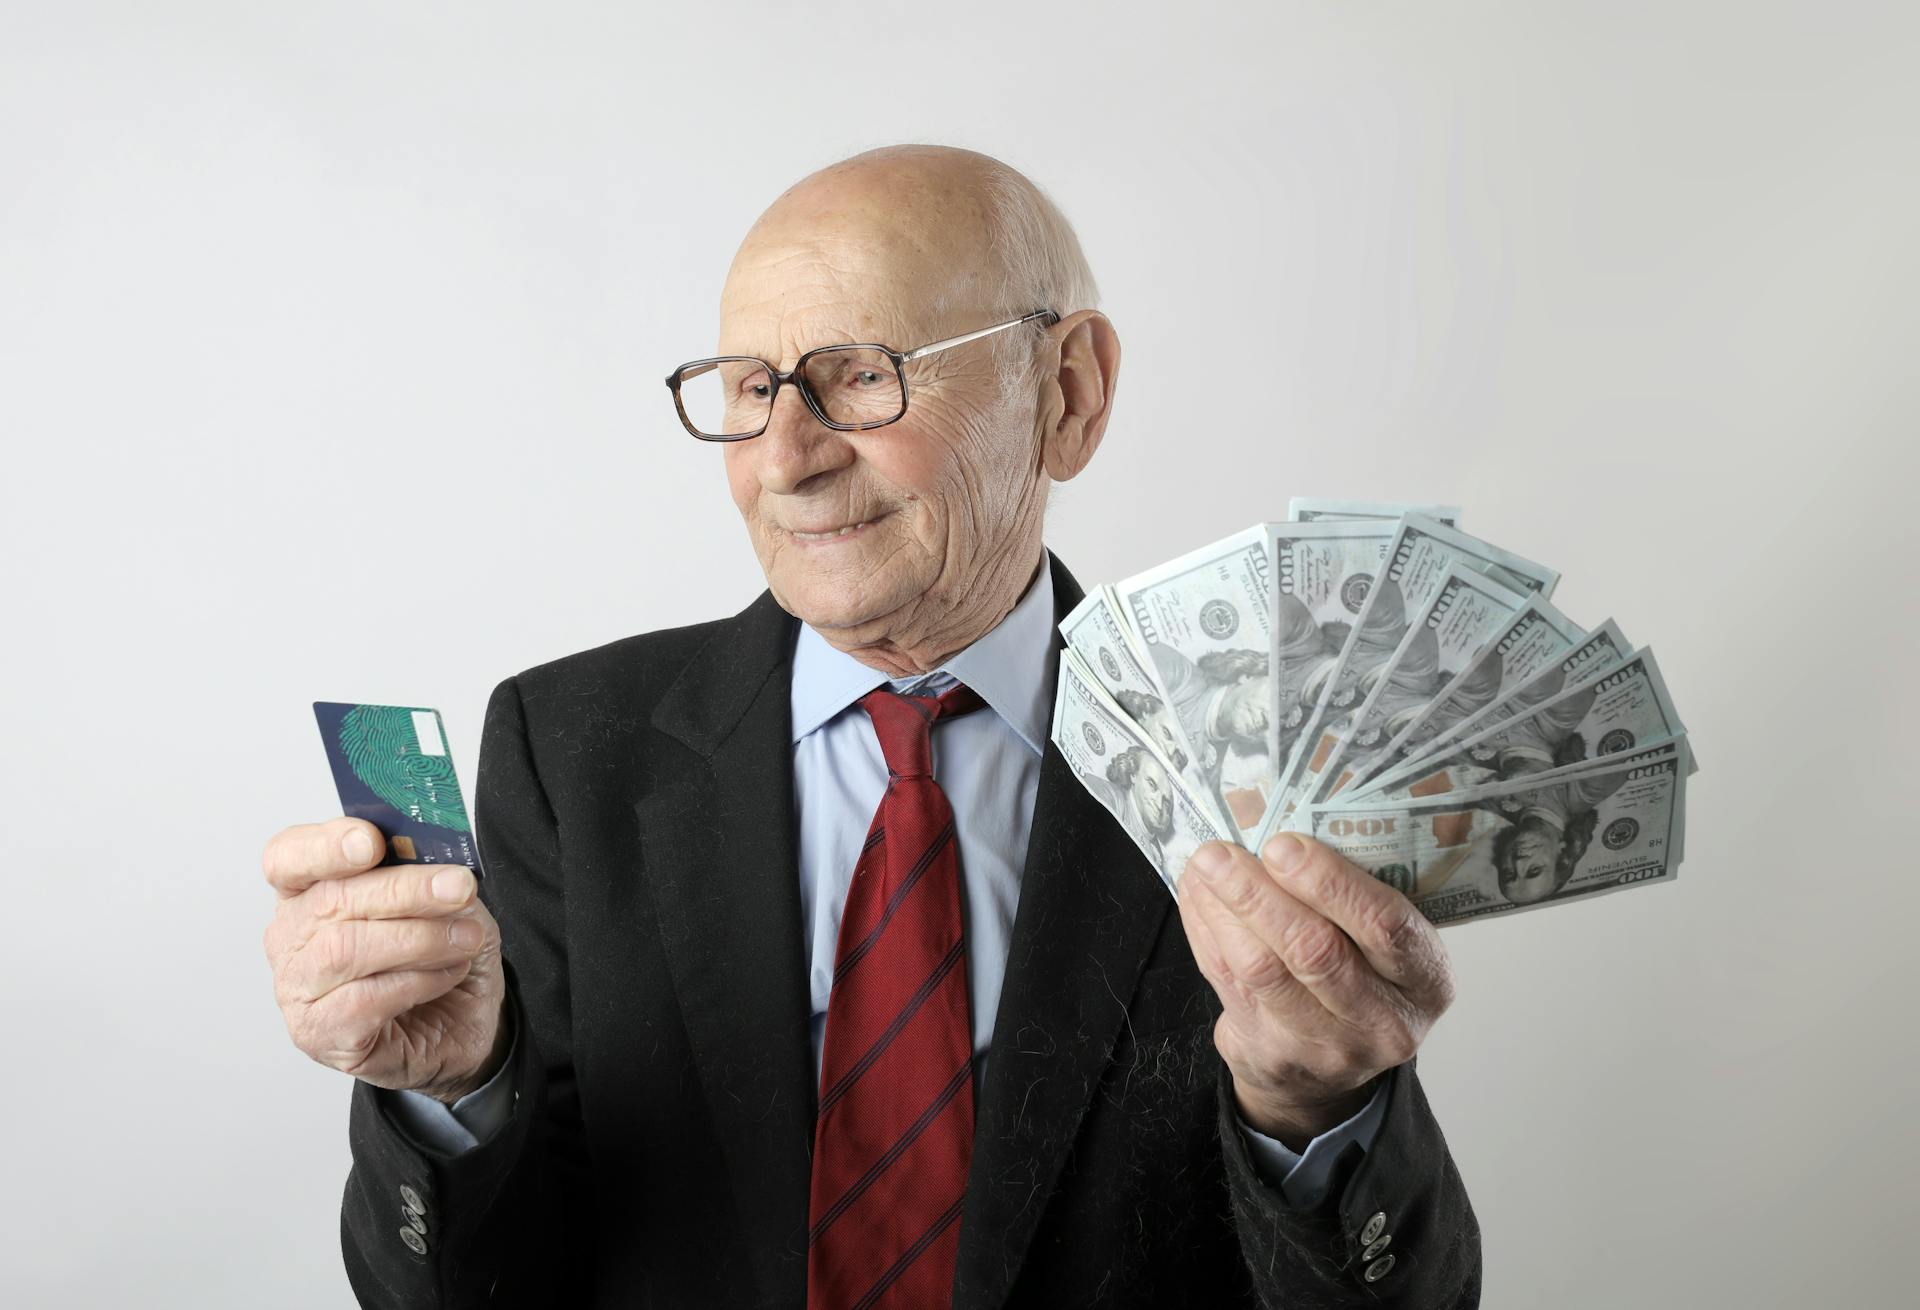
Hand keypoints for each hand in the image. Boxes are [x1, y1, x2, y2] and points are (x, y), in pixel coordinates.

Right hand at [263, 817, 509, 1103]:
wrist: (463, 1021)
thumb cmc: (442, 952)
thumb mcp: (446, 897)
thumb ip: (427, 869)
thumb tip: (430, 851)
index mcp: (308, 889)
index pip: (288, 857)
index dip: (325, 846)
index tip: (372, 842)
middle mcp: (291, 938)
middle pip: (330, 901)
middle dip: (404, 890)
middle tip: (460, 888)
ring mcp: (298, 990)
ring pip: (345, 951)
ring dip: (419, 939)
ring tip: (466, 938)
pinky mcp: (319, 1035)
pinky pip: (363, 1001)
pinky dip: (417, 981)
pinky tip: (448, 973)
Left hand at [1177, 833, 1455, 1148]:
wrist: (1327, 1074)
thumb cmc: (1360, 978)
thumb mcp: (1385, 946)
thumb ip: (1355, 896)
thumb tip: (1283, 820)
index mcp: (1426, 979)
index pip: (1387, 926)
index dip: (1331, 884)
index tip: (1283, 845)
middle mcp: (1386, 1021)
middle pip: (1315, 952)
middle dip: (1260, 894)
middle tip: (1221, 852)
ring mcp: (1328, 1048)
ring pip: (1262, 969)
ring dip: (1223, 909)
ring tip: (1203, 865)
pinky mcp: (1273, 1056)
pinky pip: (1229, 983)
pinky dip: (1206, 932)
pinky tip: (1197, 897)